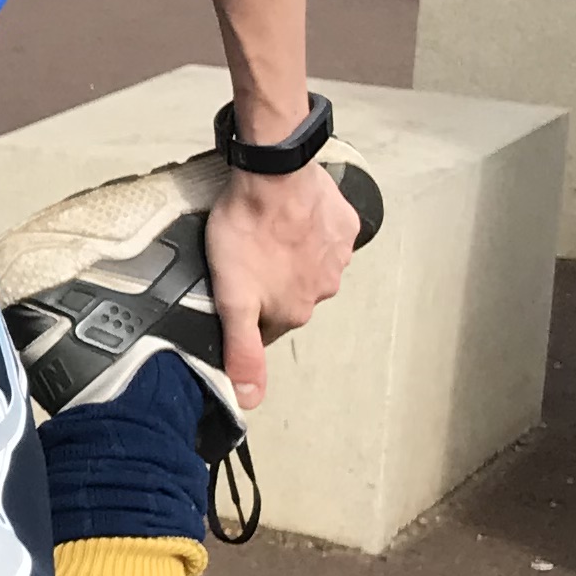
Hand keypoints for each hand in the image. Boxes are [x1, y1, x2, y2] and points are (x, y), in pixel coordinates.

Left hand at [203, 161, 362, 408]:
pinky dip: (310, 229)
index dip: (248, 309)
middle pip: (290, 295)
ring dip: (290, 253)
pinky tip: (290, 216)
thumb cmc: (247, 231)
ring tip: (266, 231)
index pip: (268, 325)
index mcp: (295, 312)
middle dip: (269, 280)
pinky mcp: (344, 226)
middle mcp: (323, 290)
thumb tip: (250, 400)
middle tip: (246, 253)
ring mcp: (337, 257)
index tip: (235, 288)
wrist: (273, 175)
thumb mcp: (231, 298)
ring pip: (309, 265)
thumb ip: (242, 350)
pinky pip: (327, 236)